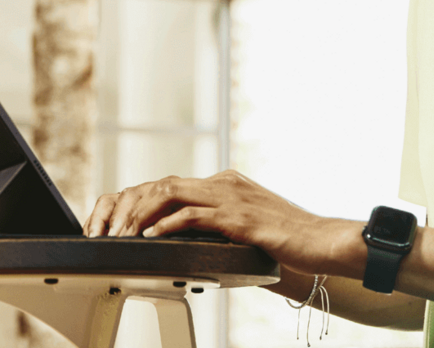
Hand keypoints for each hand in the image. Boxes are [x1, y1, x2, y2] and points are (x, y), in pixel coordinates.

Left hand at [83, 169, 364, 277]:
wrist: (323, 241)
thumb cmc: (290, 243)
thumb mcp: (247, 232)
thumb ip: (221, 232)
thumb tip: (195, 250)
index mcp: (226, 185)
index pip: (172, 186)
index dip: (141, 201)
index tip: (118, 220)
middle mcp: (225, 183)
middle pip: (164, 184)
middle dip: (131, 204)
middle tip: (110, 228)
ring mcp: (231, 197)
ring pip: (172, 194)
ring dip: (141, 213)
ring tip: (122, 233)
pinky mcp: (238, 217)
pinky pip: (193, 215)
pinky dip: (166, 224)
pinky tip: (151, 236)